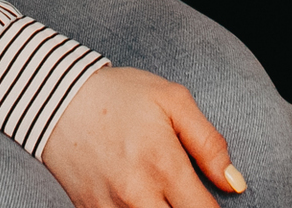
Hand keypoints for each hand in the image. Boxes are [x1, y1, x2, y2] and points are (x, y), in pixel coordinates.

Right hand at [41, 65, 249, 206]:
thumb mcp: (172, 100)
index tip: (211, 203)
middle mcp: (138, 194)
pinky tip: (143, 199)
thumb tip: (235, 184)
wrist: (56, 98)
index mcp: (164, 165)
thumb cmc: (120, 96)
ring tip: (165, 197)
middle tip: (188, 200)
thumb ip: (208, 143)